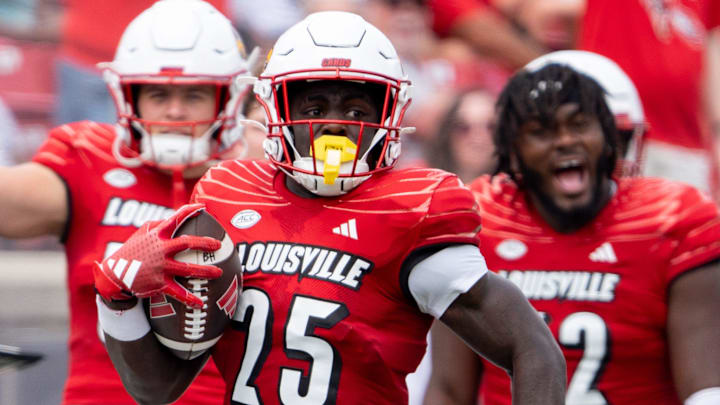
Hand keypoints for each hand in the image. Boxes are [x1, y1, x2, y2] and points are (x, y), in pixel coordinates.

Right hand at [93, 204, 222, 306]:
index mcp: (156, 235)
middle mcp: (160, 250)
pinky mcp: (158, 283)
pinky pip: (178, 292)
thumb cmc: (131, 251)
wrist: (114, 275)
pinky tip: (201, 303)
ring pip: (187, 269)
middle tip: (218, 245)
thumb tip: (174, 218)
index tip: (202, 207)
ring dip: (205, 271)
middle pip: (186, 243)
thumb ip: (157, 225)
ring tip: (219, 273)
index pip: (175, 219)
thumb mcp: (140, 234)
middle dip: (204, 243)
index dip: (189, 211)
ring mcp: (160, 267)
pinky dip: (189, 299)